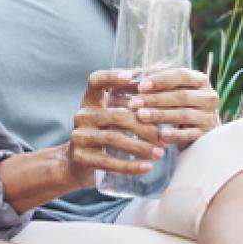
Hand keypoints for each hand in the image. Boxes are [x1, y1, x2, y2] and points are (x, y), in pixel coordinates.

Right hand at [58, 69, 172, 188]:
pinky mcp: (81, 158)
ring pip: (114, 139)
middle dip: (144, 126)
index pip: (96, 81)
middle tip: (164, 136)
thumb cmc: (105, 133)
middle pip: (116, 115)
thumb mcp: (113, 115)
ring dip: (141, 147)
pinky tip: (148, 167)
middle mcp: (82, 115)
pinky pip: (109, 162)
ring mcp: (79, 137)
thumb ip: (132, 103)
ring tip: (160, 153)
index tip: (131, 76)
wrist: (78, 163)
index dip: (112, 76)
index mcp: (90, 100)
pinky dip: (131, 166)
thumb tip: (164, 88)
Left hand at [126, 67, 220, 147]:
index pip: (182, 75)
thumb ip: (155, 83)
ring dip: (160, 115)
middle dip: (155, 99)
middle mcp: (208, 97)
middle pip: (181, 96)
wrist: (198, 128)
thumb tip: (128, 78)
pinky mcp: (205, 134)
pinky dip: (175, 135)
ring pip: (183, 114)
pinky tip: (161, 135)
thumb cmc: (177, 103)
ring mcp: (208, 116)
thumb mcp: (171, 90)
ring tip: (140, 116)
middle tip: (133, 103)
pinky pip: (189, 134)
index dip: (160, 80)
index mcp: (200, 80)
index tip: (140, 86)